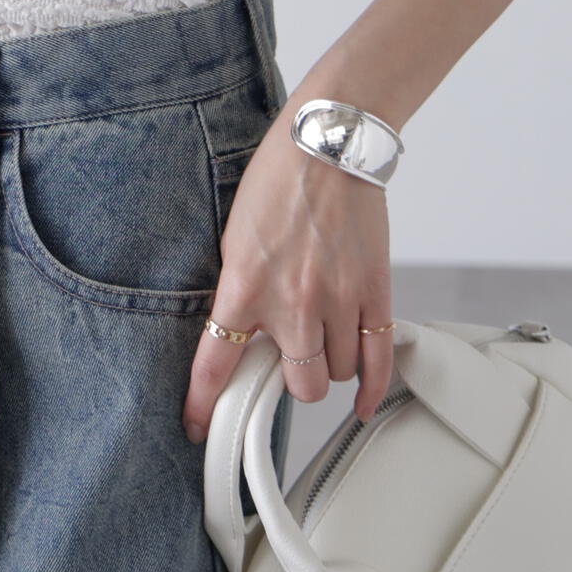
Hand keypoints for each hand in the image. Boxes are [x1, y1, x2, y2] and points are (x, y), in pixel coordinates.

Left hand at [181, 96, 394, 441]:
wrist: (327, 146)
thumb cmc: (279, 179)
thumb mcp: (236, 234)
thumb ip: (241, 288)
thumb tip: (245, 330)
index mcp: (246, 284)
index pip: (217, 362)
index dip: (203, 404)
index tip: (195, 425)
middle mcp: (292, 302)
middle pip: (297, 384)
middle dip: (291, 379)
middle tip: (288, 359)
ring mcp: (337, 301)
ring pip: (335, 373)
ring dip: (327, 366)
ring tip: (321, 338)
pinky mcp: (374, 293)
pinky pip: (376, 360)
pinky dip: (371, 388)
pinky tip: (361, 399)